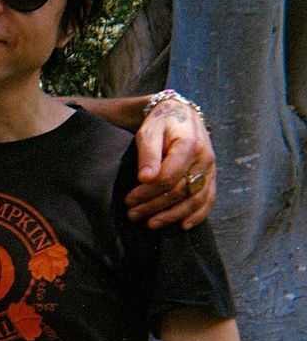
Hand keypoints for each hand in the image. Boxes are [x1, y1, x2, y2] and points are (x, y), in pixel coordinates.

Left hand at [126, 98, 215, 228]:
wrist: (180, 114)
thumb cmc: (161, 123)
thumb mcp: (149, 132)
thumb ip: (148, 154)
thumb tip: (146, 178)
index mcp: (189, 146)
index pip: (168, 178)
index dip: (147, 193)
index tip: (129, 200)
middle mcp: (204, 159)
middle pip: (180, 192)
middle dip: (154, 206)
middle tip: (133, 214)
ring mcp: (210, 169)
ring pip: (195, 200)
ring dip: (172, 215)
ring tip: (150, 224)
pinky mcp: (211, 176)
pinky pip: (209, 199)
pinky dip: (198, 215)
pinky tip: (183, 225)